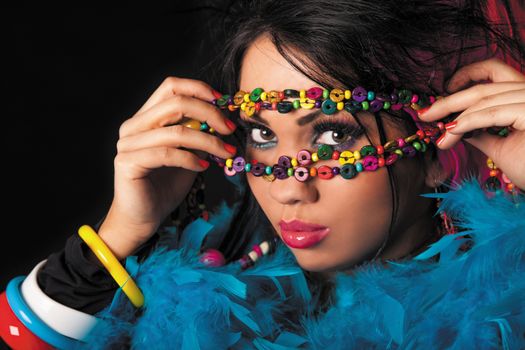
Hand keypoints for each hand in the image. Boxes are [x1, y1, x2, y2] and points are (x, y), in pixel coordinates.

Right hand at [98, 77, 236, 258]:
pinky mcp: (127, 163)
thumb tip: (224, 118)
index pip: (171, 86)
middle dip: (210, 114)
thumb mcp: (188, 154)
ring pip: (176, 131)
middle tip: (230, 129)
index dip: (198, 89)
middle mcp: (133, 126)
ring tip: (226, 153)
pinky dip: (191, 159)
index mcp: (146, 117)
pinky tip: (203, 167)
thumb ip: (198, 134)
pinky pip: (167, 154)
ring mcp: (128, 144)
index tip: (222, 102)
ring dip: (208, 142)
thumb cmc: (165, 186)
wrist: (143, 218)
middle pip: (175, 102)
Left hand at [418, 58, 524, 189]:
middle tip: (424, 114)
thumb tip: (456, 127)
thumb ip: (480, 133)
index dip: (466, 74)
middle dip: (449, 101)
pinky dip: (467, 123)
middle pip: (484, 86)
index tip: (444, 90)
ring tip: (438, 135)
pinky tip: (450, 132)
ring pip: (485, 100)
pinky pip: (491, 114)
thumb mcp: (500, 147)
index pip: (494, 71)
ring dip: (454, 118)